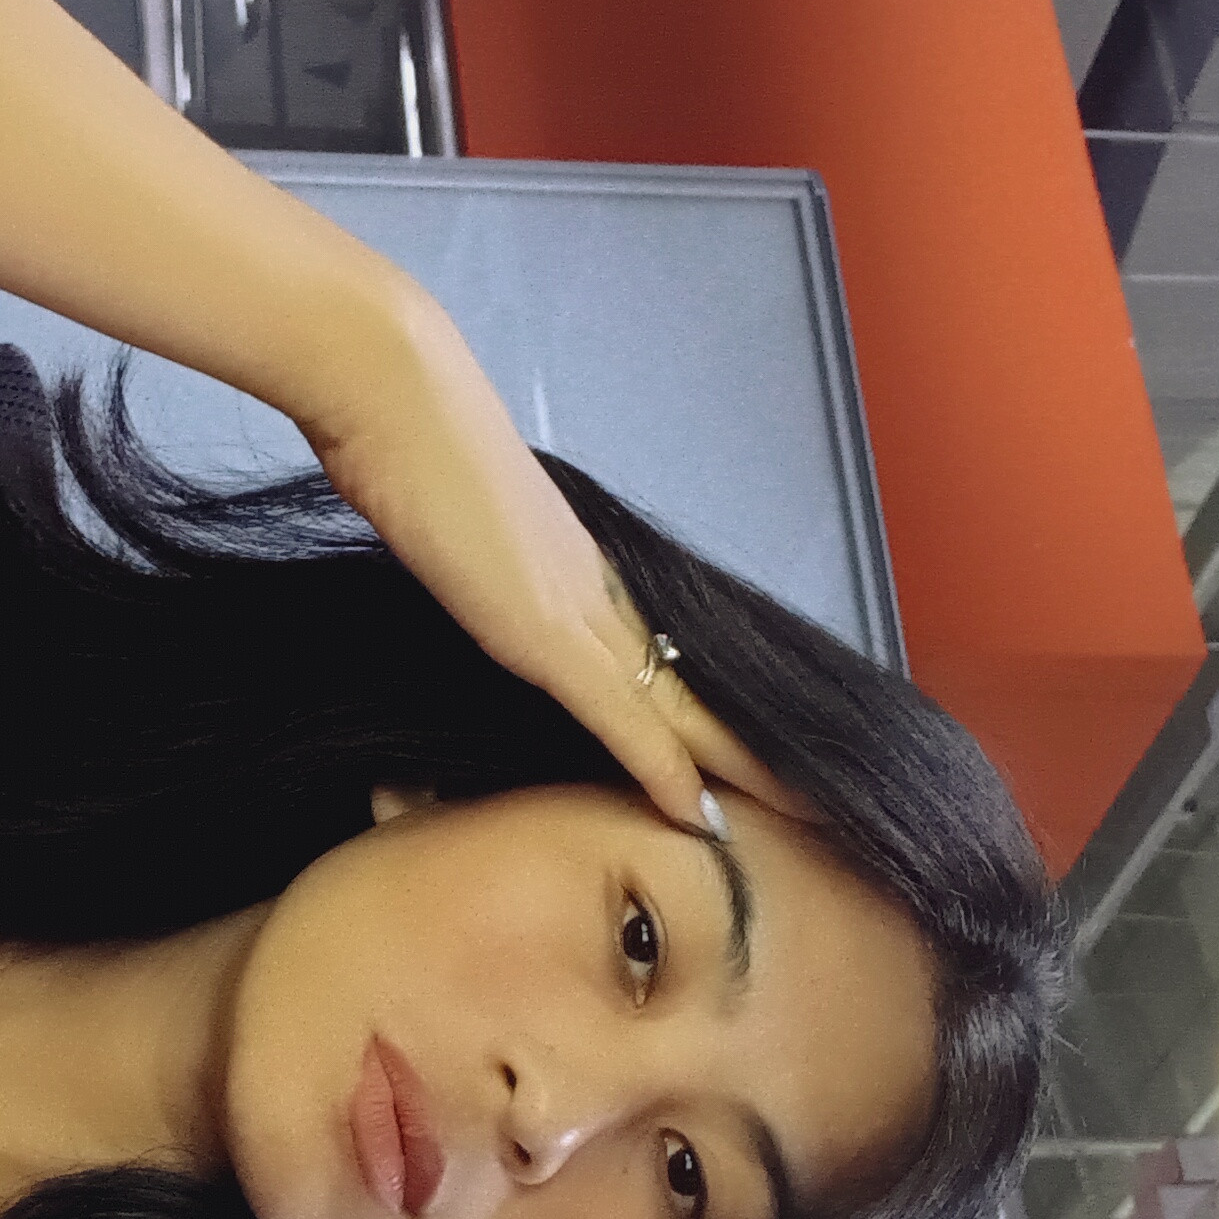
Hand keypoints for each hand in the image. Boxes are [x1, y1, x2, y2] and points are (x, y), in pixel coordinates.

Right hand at [286, 287, 773, 834]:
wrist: (397, 403)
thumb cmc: (414, 459)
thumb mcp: (461, 536)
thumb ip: (493, 572)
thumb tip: (494, 593)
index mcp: (584, 578)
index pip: (668, 663)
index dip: (714, 720)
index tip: (758, 765)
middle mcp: (601, 596)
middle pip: (701, 691)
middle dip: (759, 753)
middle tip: (821, 805)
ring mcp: (581, 610)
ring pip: (683, 706)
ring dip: (738, 767)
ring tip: (794, 814)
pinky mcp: (546, 629)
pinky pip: (620, 714)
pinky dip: (659, 766)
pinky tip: (695, 811)